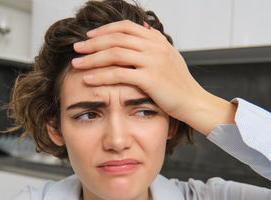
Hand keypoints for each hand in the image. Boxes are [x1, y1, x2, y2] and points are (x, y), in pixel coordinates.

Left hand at [71, 20, 234, 134]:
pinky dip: (100, 75)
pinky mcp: (150, 78)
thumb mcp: (170, 56)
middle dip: (93, 43)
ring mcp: (153, 61)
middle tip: (77, 48)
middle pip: (116, 38)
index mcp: (157, 40)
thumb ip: (156, 42)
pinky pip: (118, 73)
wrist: (193, 102)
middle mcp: (155, 47)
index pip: (125, 27)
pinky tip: (89, 79)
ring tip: (77, 64)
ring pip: (115, 53)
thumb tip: (144, 28)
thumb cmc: (180, 84)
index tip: (89, 36)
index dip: (105, 30)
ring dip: (92, 58)